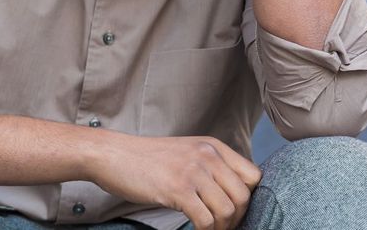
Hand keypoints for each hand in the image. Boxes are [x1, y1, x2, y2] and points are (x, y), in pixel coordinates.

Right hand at [91, 133, 262, 229]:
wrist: (113, 154)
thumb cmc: (147, 159)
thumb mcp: (185, 152)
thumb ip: (210, 166)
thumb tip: (236, 197)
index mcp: (211, 145)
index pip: (253, 175)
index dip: (248, 198)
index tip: (233, 209)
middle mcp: (206, 155)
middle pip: (244, 196)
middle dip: (236, 219)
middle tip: (220, 225)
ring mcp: (192, 171)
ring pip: (228, 212)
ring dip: (220, 228)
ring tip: (206, 228)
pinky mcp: (178, 189)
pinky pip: (207, 221)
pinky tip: (193, 227)